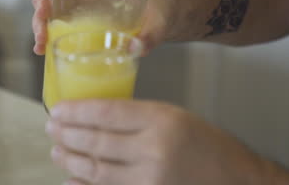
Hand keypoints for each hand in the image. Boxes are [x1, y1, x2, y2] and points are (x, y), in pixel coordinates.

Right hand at [32, 0, 174, 54]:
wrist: (162, 17)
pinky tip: (44, 47)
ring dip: (41, 18)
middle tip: (41, 18)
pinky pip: (58, 16)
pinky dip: (48, 30)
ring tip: (41, 41)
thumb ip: (152, 34)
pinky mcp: (80, 11)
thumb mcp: (161, 20)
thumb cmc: (162, 9)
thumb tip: (135, 48)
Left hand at [45, 99, 268, 184]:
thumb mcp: (174, 116)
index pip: (107, 112)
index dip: (76, 111)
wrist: (237, 179)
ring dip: (71, 159)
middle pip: (97, 141)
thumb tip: (95, 117)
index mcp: (161, 119)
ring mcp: (150, 179)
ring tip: (56, 150)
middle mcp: (154, 149)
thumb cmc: (207, 143)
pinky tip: (71, 179)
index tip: (57, 109)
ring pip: (97, 169)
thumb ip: (136, 116)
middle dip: (67, 134)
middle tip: (51, 128)